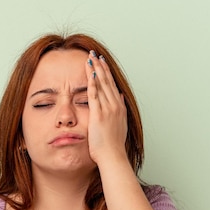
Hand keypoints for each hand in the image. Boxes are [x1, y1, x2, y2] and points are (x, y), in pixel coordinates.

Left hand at [85, 50, 128, 164]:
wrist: (113, 156)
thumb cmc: (113, 146)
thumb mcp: (120, 124)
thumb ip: (119, 110)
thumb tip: (118, 97)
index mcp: (119, 108)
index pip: (112, 85)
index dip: (107, 73)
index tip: (102, 62)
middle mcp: (115, 106)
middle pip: (107, 81)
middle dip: (100, 66)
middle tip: (95, 54)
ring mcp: (107, 109)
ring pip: (101, 84)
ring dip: (95, 70)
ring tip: (90, 58)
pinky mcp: (98, 115)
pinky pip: (94, 95)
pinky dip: (92, 82)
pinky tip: (89, 73)